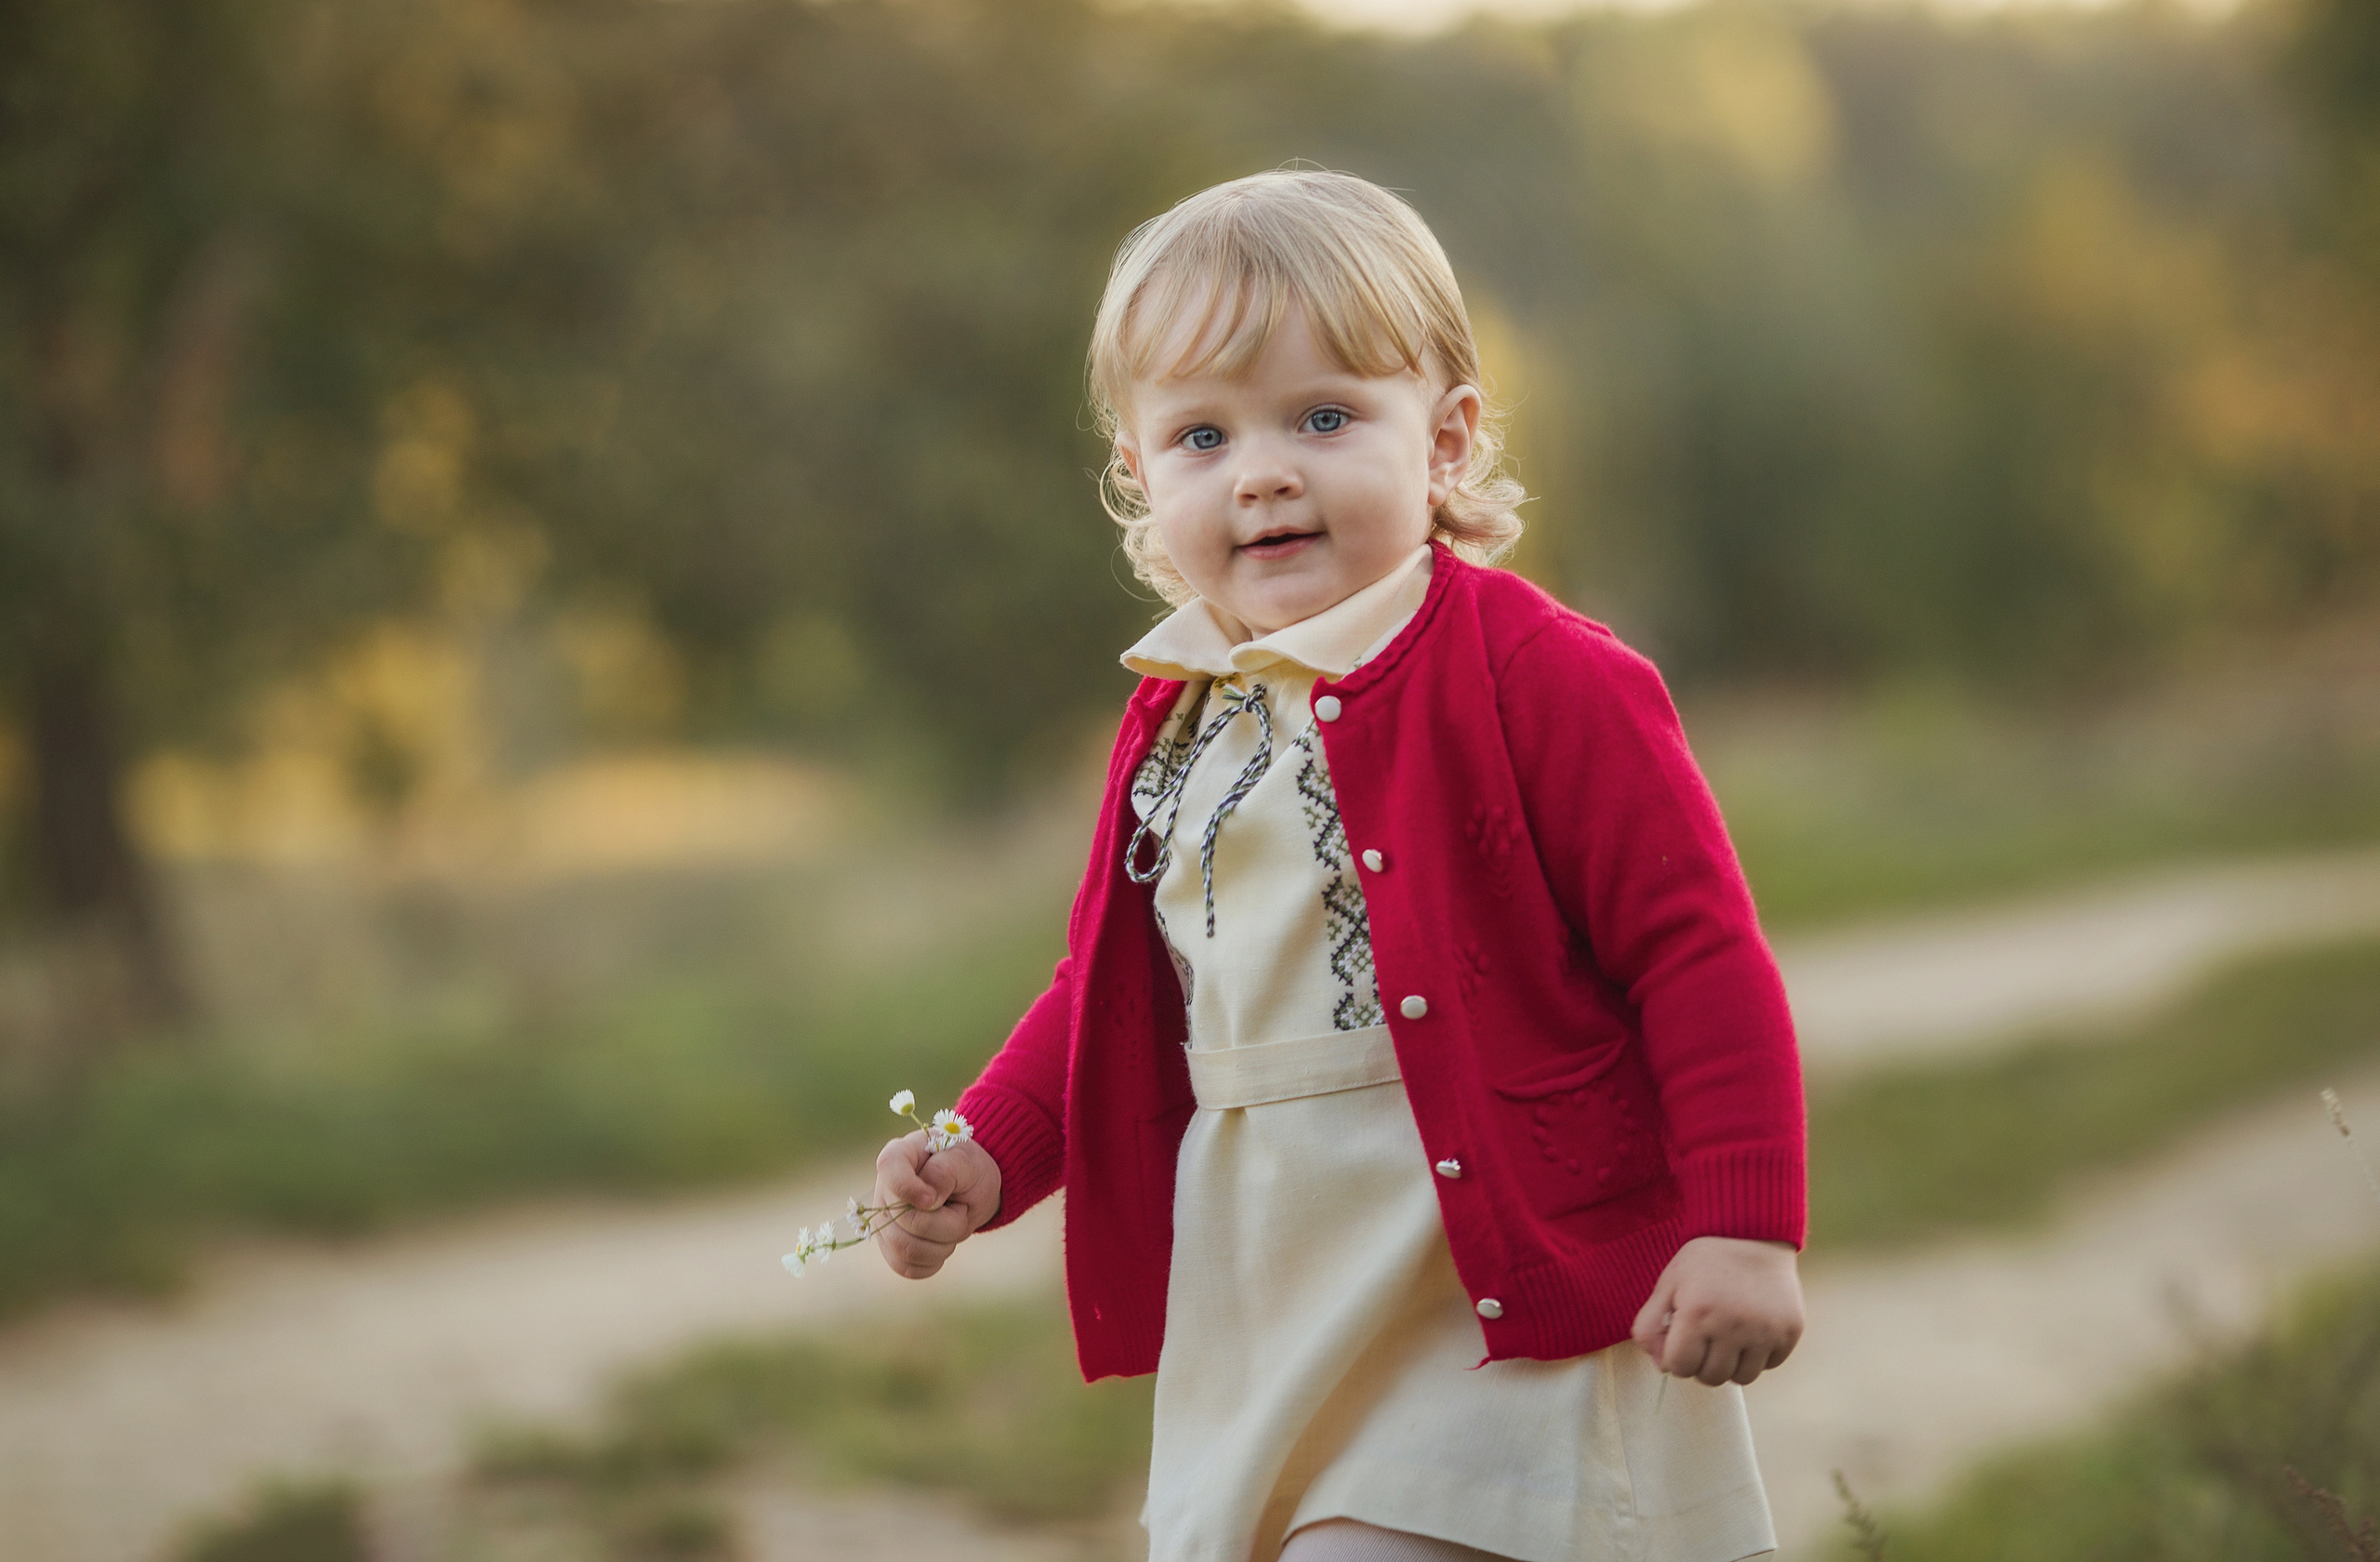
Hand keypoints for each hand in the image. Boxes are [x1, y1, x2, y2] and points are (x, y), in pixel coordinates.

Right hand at [871, 1131, 1002, 1278]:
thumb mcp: (966, 1161)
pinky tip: (943, 1243)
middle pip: (904, 1221)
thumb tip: (927, 1198)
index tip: (934, 1199)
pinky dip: (933, 1262)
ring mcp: (883, 1221)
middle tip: (961, 1209)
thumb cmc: (967, 1169)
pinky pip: (907, 1268)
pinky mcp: (890, 1248)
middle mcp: (884, 1189)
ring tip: (954, 1225)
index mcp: (899, 1155)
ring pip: (906, 1250)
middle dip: (946, 1223)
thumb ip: (945, 1171)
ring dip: (943, 1244)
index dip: (909, 1189)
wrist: (971, 1192)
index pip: (889, 1169)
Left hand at [1631, 1236, 1803, 1385]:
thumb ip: (1649, 1326)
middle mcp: (1733, 1326)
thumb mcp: (1668, 1283)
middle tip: (1704, 1340)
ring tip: (1727, 1339)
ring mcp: (1765, 1331)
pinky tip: (1750, 1331)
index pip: (1680, 1367)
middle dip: (1701, 1364)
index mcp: (1697, 1314)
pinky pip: (1769, 1365)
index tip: (1682, 1341)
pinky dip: (1758, 1356)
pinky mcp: (1789, 1332)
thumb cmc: (1705, 1261)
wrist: (1754, 1234)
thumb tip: (1662, 1367)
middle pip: (1711, 1378)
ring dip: (1730, 1365)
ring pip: (1742, 1378)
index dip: (1676, 1358)